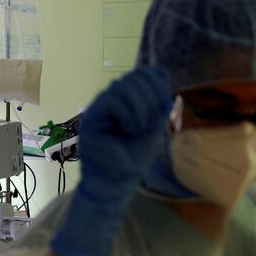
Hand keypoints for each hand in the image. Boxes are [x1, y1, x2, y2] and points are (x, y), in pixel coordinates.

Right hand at [78, 65, 172, 202]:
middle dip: (151, 99)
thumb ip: (156, 100)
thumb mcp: (153, 124)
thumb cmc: (133, 157)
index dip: (158, 85)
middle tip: (148, 125)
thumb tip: (160, 73)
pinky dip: (127, 115)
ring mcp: (99, 107)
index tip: (163, 109)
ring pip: (122, 86)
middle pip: (135, 76)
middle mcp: (111, 98)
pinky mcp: (91, 119)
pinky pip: (111, 101)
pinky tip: (127, 130)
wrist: (116, 182)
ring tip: (137, 129)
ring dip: (139, 109)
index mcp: (126, 98)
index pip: (144, 73)